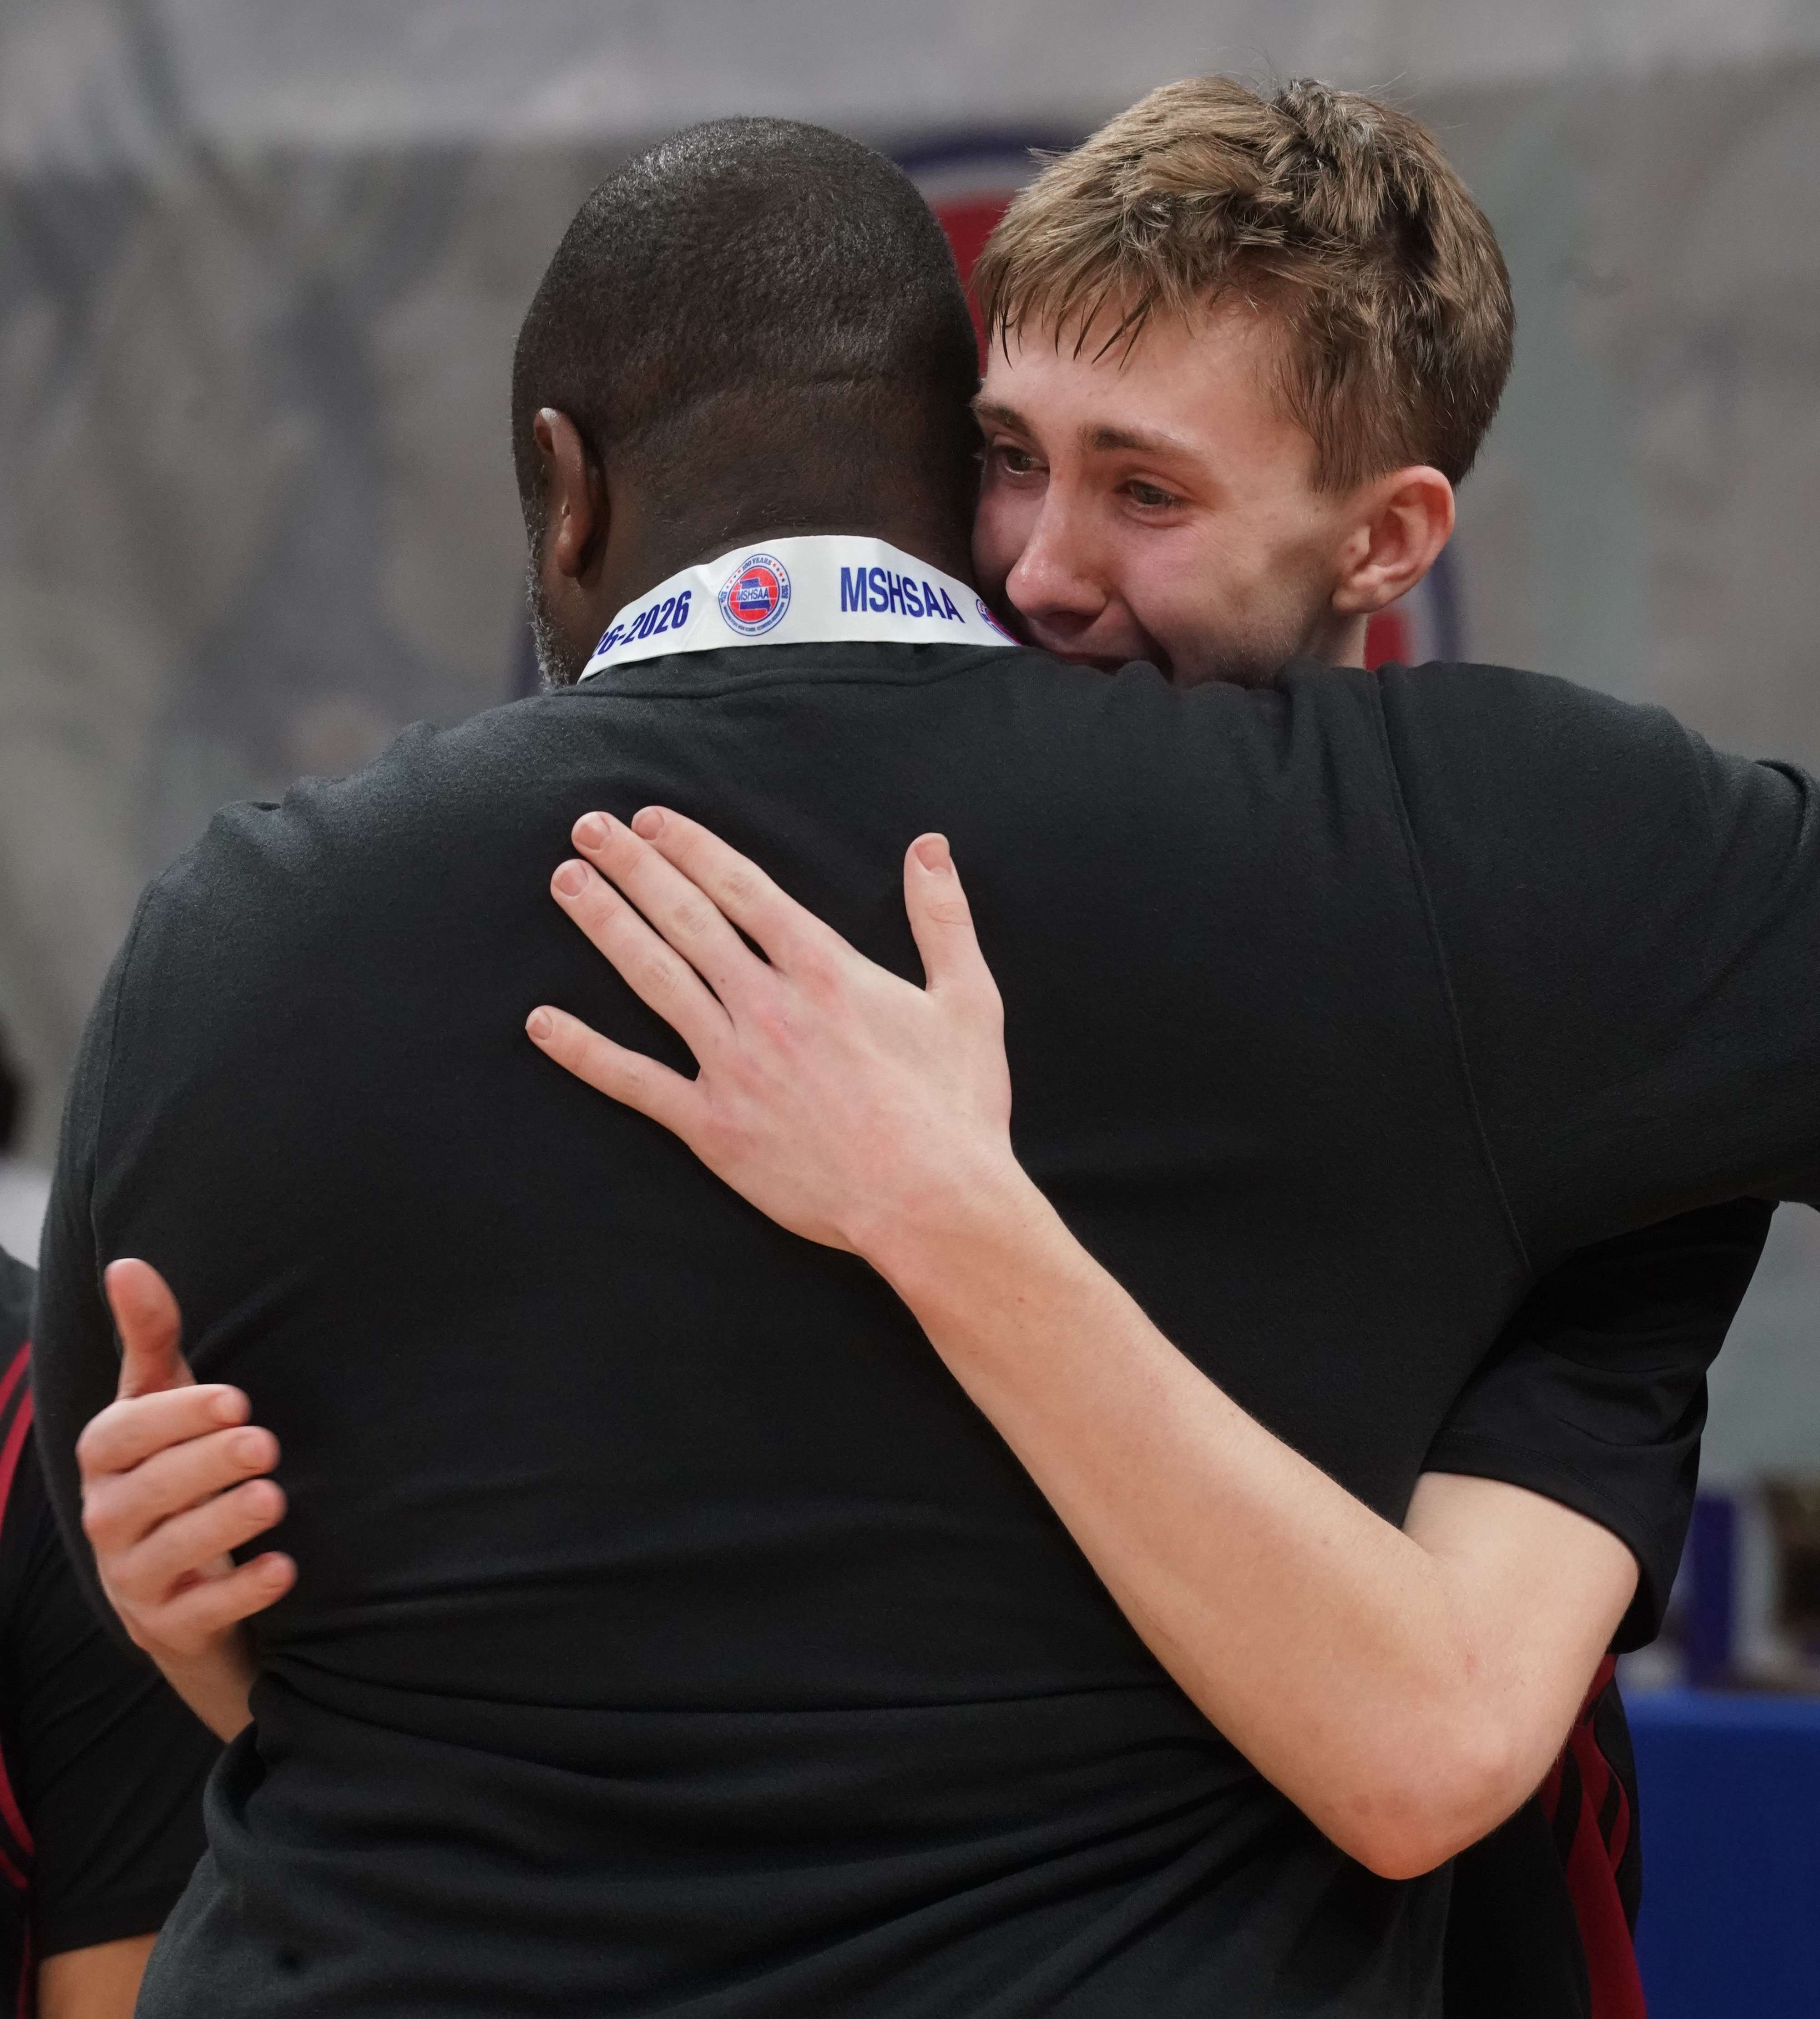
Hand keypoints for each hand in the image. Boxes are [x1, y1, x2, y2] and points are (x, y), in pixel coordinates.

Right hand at [76, 1260, 290, 1733]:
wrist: (187, 1578)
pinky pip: (197, 1614)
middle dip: (205, 1466)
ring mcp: (132, 1579)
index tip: (237, 1399)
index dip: (175, 1417)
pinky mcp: (166, 1627)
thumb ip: (151, 1338)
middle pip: (145, 1493)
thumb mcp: (166, 1401)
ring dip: (221, 1525)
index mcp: (105, 1461)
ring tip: (272, 1499)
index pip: (122, 1435)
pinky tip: (283, 1569)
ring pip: (166, 1554)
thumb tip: (125, 1265)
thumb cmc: (178, 1467)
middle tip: (266, 1443)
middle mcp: (106, 1519)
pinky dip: (240, 1593)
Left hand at [527, 809, 1022, 1260]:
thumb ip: (943, 918)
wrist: (932, 1204)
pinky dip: (584, 1052)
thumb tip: (929, 847)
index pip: (742, 888)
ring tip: (566, 883)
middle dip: (633, 867)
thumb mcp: (968, 1001)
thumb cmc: (956, 1107)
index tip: (652, 819)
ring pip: (654, 978)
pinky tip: (541, 1024)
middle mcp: (767, 1005)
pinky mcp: (713, 1126)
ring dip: (606, 926)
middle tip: (587, 828)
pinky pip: (635, 1082)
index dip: (691, 848)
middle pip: (686, 918)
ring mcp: (733, 1065)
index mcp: (824, 970)